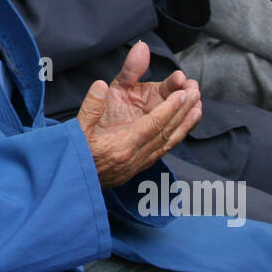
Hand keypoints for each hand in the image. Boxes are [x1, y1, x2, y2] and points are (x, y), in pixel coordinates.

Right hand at [77, 41, 201, 186]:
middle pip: (166, 132)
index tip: (183, 93)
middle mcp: (134, 158)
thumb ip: (90, 108)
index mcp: (121, 147)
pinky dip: (175, 137)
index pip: (152, 125)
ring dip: (185, 124)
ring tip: (198, 108)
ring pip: (168, 143)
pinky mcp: (138, 168)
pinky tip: (182, 128)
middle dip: (183, 111)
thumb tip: (100, 86)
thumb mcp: (76, 131)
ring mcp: (138, 165)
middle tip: (195, 91)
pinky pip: (163, 150)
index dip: (170, 108)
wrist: (73, 185)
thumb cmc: (74, 157)